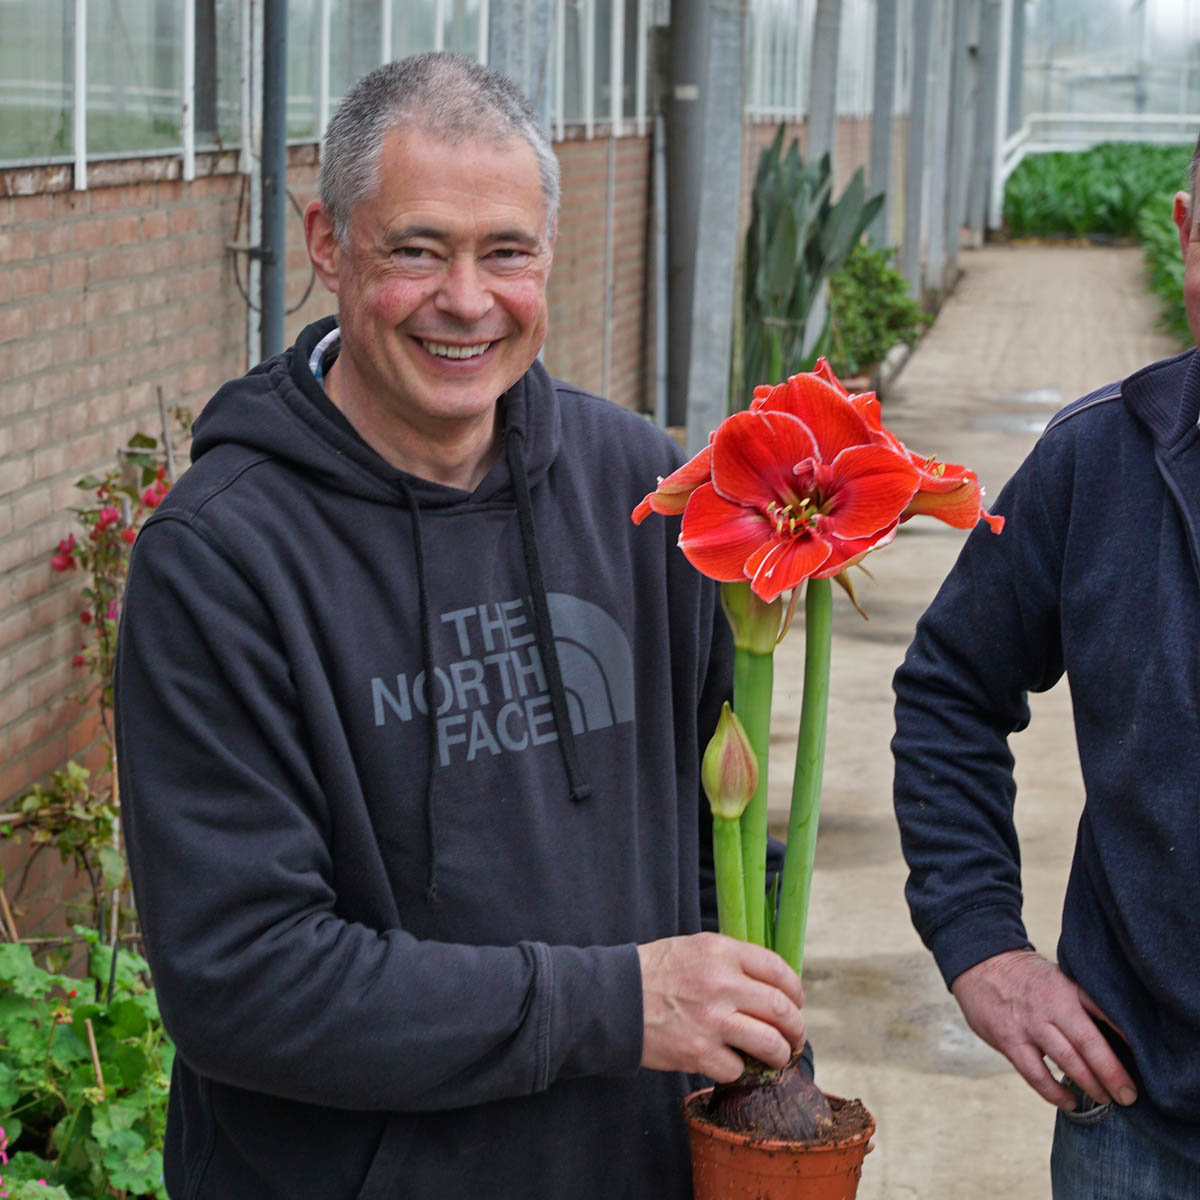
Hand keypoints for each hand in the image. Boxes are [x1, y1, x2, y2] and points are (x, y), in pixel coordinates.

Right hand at [637, 932, 805, 1081]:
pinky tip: (728, 1062)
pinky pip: (737, 1068)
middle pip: (782, 1009)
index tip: (796, 1002)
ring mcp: (711, 1020)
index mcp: (721, 951)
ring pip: (770, 1044)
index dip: (795, 990)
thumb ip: (730, 961)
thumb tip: (768, 985)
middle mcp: (721, 983)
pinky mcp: (698, 1052)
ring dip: (779, 1054)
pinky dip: (738, 1069)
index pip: (778, 969)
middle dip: (796, 1028)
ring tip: (776, 1057)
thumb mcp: (693, 948)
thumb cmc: (653, 972)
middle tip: (795, 1037)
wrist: (613, 998)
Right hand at [951, 949, 1137, 1110]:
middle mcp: (1050, 1006)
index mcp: (1066, 989)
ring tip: (1105, 1101)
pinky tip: (1068, 1101)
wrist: (980, 964)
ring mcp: (1028, 1024)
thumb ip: (1083, 1002)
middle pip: (1088, 1044)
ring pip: (1066, 1061)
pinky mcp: (1009, 1040)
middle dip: (1112, 1074)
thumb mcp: (1058, 978)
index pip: (1102, 1016)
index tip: (1142, 1062)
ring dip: (1089, 1085)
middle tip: (1128, 1096)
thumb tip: (1117, 1036)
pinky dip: (1054, 1092)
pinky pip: (1035, 1074)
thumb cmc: (1026, 978)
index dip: (1124, 1040)